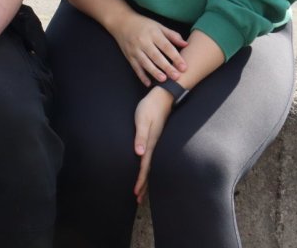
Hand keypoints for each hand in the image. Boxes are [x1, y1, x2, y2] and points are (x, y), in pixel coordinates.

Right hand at [108, 11, 187, 85]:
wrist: (121, 22)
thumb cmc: (143, 25)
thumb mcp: (158, 26)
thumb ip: (172, 35)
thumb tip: (186, 44)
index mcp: (153, 33)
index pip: (166, 46)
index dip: (175, 57)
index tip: (184, 67)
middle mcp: (143, 42)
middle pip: (156, 56)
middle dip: (166, 67)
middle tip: (176, 76)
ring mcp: (135, 49)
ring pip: (145, 62)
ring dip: (154, 72)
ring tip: (163, 80)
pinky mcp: (129, 56)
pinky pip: (135, 67)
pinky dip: (141, 76)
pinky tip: (148, 83)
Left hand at [133, 86, 174, 202]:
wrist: (162, 97)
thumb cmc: (149, 107)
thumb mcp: (142, 120)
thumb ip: (141, 137)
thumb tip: (139, 154)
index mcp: (150, 144)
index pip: (144, 166)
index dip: (140, 180)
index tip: (135, 193)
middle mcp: (154, 146)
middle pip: (148, 169)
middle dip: (143, 185)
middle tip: (137, 199)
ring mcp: (155, 142)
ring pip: (150, 164)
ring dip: (145, 178)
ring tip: (141, 190)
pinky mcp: (154, 138)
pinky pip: (150, 157)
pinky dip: (147, 166)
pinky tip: (145, 168)